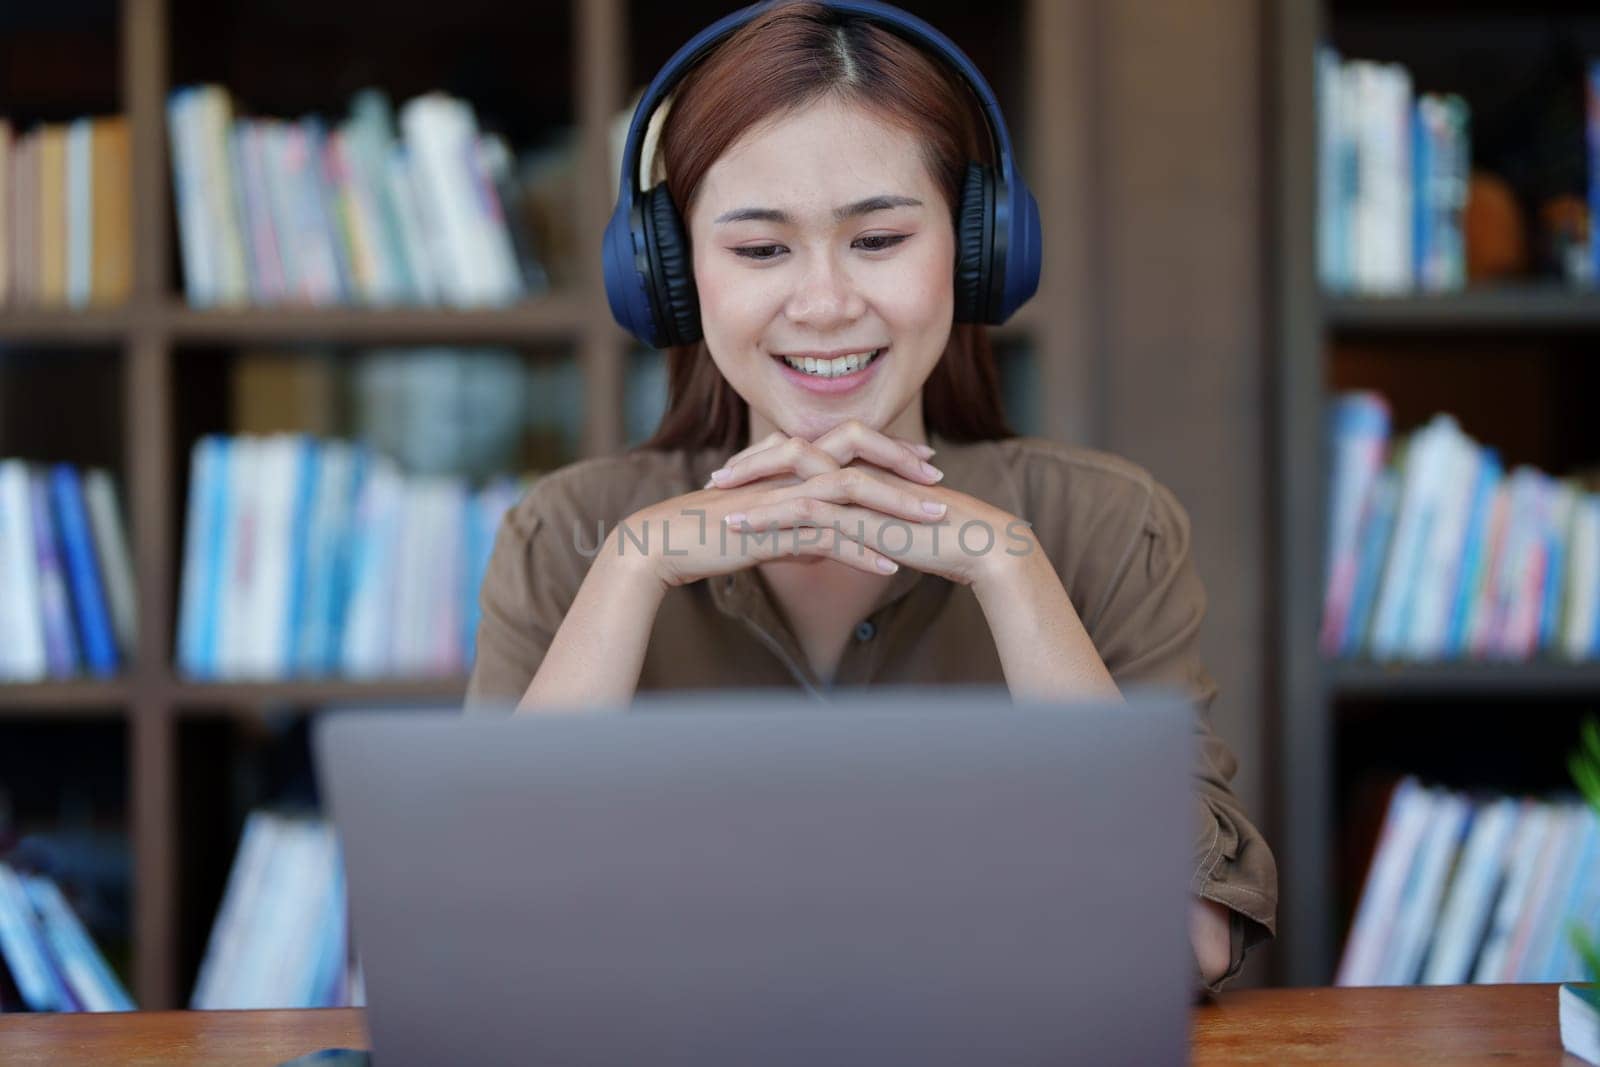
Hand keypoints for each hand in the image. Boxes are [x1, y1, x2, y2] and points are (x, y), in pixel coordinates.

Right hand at [614, 423, 947, 588]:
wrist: (659, 545)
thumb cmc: (706, 538)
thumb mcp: (762, 535)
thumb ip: (798, 535)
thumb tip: (826, 548)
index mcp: (785, 470)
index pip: (845, 448)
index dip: (886, 451)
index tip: (921, 461)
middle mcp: (786, 475)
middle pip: (855, 458)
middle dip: (901, 467)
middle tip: (939, 480)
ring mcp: (780, 498)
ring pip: (848, 492)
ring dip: (894, 507)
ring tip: (932, 521)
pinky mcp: (770, 528)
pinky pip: (824, 535)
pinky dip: (860, 550)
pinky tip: (890, 567)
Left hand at [702, 420, 1033, 587]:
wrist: (980, 543)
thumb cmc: (943, 538)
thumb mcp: (893, 528)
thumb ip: (866, 524)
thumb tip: (842, 538)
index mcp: (863, 467)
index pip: (807, 455)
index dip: (769, 463)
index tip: (738, 477)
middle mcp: (858, 470)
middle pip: (792, 455)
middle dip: (750, 466)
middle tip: (715, 481)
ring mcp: (861, 491)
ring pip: (795, 481)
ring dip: (753, 492)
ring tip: (717, 506)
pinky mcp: (865, 515)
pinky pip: (810, 512)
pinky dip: (773, 519)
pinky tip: (745, 530)